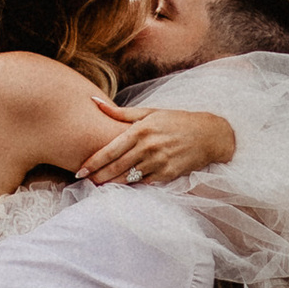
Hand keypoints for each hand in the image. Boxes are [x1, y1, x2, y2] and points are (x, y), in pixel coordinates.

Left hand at [81, 103, 238, 187]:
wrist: (208, 135)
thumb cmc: (176, 121)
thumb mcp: (150, 112)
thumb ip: (121, 113)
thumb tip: (94, 101)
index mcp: (141, 130)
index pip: (110, 150)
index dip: (93, 162)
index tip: (80, 170)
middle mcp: (148, 147)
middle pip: (116, 167)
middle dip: (98, 176)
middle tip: (84, 181)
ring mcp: (159, 162)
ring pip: (128, 178)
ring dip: (112, 183)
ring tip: (97, 186)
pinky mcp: (168, 174)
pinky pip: (144, 183)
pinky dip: (132, 185)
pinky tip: (122, 187)